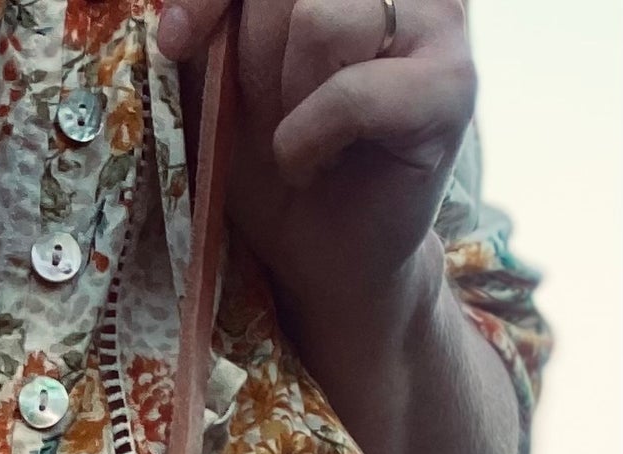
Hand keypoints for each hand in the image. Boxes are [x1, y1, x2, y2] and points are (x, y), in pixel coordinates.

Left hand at [158, 0, 476, 335]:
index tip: (176, 41)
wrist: (326, 254)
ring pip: (320, 21)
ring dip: (286, 102)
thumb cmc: (278, 162)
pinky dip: (309, 139)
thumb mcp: (224, 86)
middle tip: (272, 118)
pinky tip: (318, 165)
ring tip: (302, 142)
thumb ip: (214, 30)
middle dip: (254, 61)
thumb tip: (176, 22)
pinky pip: (350, 93)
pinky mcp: (452, 85)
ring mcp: (440, 21)